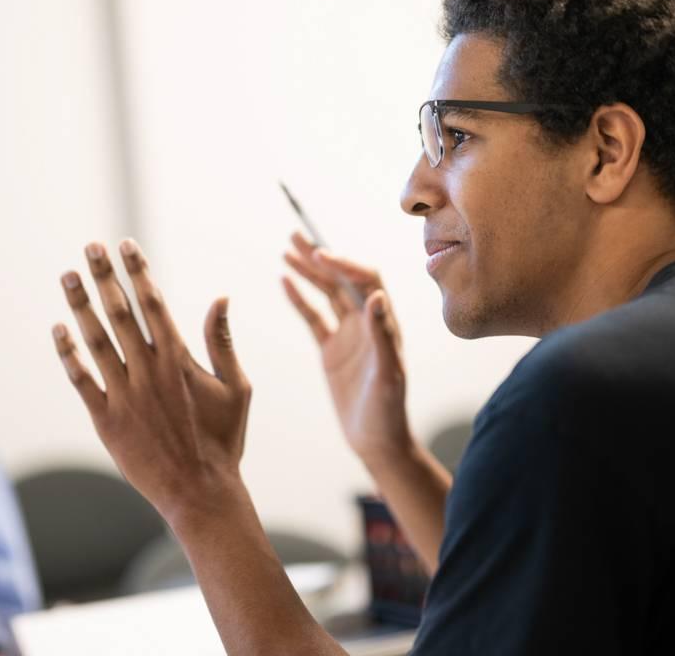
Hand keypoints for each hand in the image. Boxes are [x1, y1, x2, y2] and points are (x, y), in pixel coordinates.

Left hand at [52, 240, 252, 522]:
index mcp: (179, 360)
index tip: (125, 245)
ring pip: (96, 340)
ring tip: (68, 276)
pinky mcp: (106, 419)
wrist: (200, 493)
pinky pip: (81, 380)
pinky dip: (68, 354)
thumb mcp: (237, 388)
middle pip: (120, 312)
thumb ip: (222, 341)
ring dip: (80, 305)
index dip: (138, 272)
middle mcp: (149, 371)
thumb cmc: (223, 441)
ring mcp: (125, 395)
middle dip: (105, 276)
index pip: (153, 303)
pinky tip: (58, 330)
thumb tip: (221, 298)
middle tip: (91, 247)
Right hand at [281, 232, 410, 461]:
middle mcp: (367, 323)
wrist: (377, 440)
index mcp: (384, 324)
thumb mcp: (388, 374)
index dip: (345, 265)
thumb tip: (376, 296)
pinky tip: (285, 280)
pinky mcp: (331, 350)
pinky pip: (313, 317)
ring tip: (287, 248)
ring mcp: (347, 335)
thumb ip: (382, 334)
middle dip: (321, 256)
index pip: (366, 281)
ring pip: (325, 293)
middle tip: (296, 234)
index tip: (322, 255)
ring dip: (308, 271)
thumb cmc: (389, 410)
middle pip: (342, 279)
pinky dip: (299, 298)